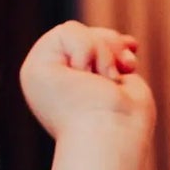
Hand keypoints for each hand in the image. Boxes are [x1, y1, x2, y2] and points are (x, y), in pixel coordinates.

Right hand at [20, 22, 152, 141]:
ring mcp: (43, 77)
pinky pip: (67, 32)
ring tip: (106, 79)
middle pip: (82, 37)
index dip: (112, 43)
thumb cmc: (126, 124)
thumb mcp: (128, 86)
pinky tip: (88, 75)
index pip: (91, 51)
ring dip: (101, 52)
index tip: (133, 48)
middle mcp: (57, 86)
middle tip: (126, 64)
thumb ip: (118, 65)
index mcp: (79, 94)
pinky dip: (87, 49)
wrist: (112, 137)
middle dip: (109, 44)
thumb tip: (128, 44)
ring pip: (74, 32)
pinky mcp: (36, 68)